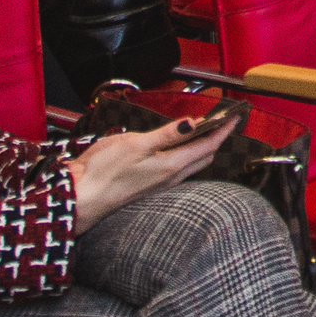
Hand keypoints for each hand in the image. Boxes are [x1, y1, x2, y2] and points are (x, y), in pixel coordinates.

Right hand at [67, 117, 233, 230]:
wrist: (80, 199)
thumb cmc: (103, 173)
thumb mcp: (135, 144)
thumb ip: (166, 134)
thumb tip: (191, 123)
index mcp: (172, 166)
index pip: (209, 145)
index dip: (224, 129)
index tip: (236, 116)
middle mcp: (170, 178)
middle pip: (204, 155)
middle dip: (217, 137)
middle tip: (223, 121)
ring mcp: (160, 184)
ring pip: (191, 164)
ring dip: (201, 147)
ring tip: (203, 130)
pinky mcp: (148, 187)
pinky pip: (177, 170)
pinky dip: (184, 155)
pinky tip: (176, 148)